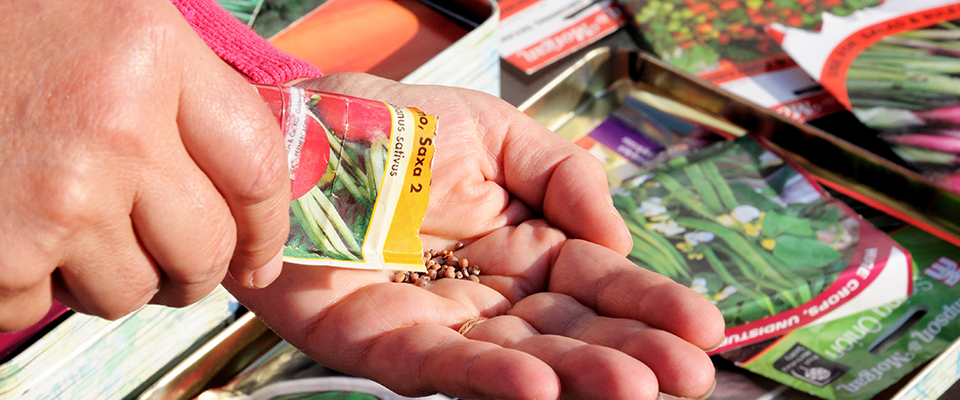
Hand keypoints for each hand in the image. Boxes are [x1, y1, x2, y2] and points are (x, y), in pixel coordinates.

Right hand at [0, 0, 288, 330]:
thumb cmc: (6, 22)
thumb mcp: (119, 27)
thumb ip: (191, 94)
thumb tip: (249, 177)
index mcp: (153, 57)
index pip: (256, 169)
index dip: (269, 228)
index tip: (261, 255)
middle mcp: (114, 129)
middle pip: (205, 249)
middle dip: (198, 268)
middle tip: (177, 257)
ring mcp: (55, 198)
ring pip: (131, 291)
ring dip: (115, 274)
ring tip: (77, 222)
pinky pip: (44, 306)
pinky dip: (36, 284)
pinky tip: (19, 228)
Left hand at [226, 73, 724, 399]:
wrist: (291, 135)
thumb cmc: (389, 127)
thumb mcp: (493, 131)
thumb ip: (563, 176)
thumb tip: (617, 242)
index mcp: (524, 243)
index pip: (599, 280)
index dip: (649, 303)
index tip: (703, 328)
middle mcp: (491, 293)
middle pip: (571, 330)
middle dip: (631, 352)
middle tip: (687, 376)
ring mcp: (439, 323)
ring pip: (518, 357)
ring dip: (577, 374)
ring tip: (633, 386)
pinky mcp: (381, 345)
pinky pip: (440, 365)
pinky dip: (489, 379)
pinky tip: (540, 388)